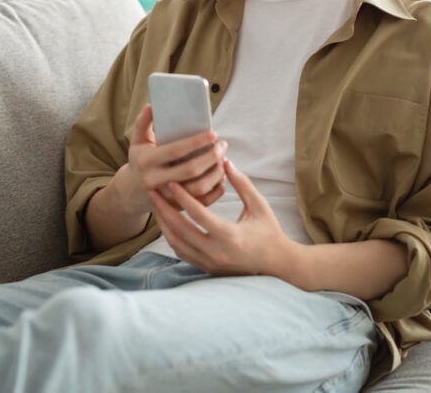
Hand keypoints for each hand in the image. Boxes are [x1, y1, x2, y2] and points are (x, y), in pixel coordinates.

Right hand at [115, 104, 226, 215]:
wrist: (132, 191)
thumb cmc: (139, 160)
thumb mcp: (137, 141)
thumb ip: (143, 122)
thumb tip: (152, 105)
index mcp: (146, 162)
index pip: (174, 151)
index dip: (195, 142)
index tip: (213, 133)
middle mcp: (155, 182)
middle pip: (190, 171)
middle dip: (211, 156)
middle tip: (222, 145)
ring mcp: (167, 198)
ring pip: (198, 189)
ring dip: (216, 173)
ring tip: (223, 158)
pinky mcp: (177, 208)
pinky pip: (202, 201)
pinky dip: (216, 189)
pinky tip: (221, 175)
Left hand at [148, 159, 296, 276]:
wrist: (277, 264)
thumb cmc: (269, 232)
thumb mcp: (259, 205)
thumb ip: (242, 184)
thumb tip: (225, 161)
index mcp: (230, 236)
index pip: (198, 214)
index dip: (182, 197)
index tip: (170, 182)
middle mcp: (216, 252)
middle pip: (180, 230)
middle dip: (164, 209)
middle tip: (152, 192)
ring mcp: (210, 263)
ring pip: (177, 243)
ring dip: (164, 224)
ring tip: (156, 205)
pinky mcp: (207, 268)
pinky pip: (182, 253)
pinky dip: (172, 237)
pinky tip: (168, 222)